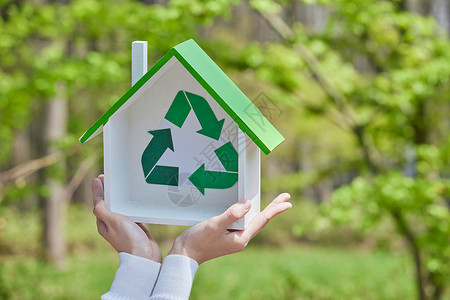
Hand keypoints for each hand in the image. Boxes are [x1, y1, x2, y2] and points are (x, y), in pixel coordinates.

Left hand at [92, 174, 161, 262]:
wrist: (145, 255)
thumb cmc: (128, 239)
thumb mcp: (112, 220)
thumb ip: (102, 207)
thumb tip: (96, 193)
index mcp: (103, 223)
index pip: (99, 202)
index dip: (99, 189)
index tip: (100, 177)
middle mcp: (112, 224)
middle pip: (109, 203)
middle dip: (109, 191)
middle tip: (110, 177)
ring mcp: (124, 225)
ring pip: (121, 207)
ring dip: (121, 197)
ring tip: (122, 186)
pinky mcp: (136, 226)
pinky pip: (132, 211)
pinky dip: (131, 204)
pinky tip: (135, 200)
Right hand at [168, 193, 291, 263]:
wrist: (184, 254)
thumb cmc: (197, 241)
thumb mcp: (214, 225)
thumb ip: (231, 214)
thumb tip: (247, 204)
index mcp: (240, 238)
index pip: (262, 220)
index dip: (275, 210)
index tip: (287, 202)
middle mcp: (240, 239)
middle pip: (261, 221)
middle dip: (273, 209)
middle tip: (286, 198)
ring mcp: (234, 238)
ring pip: (253, 221)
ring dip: (264, 211)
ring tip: (274, 203)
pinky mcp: (228, 235)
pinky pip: (244, 222)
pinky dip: (251, 214)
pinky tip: (251, 210)